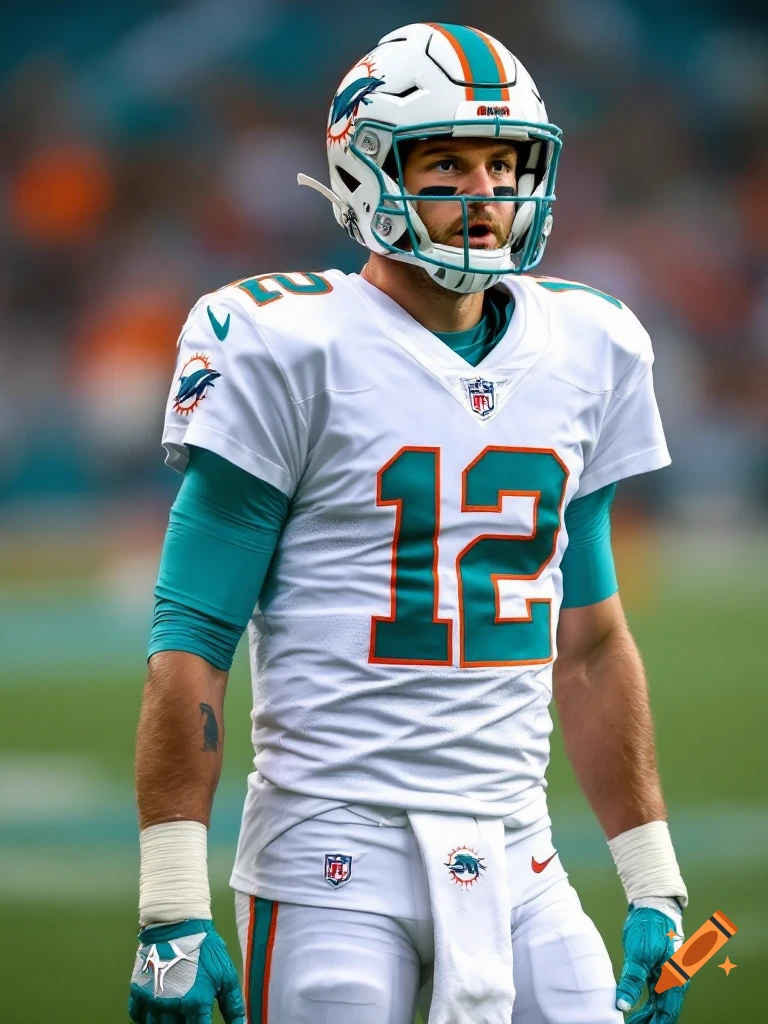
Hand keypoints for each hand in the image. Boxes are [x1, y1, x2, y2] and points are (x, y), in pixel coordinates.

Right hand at [129, 918, 244, 1023]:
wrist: (179, 921)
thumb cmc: (206, 947)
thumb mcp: (226, 973)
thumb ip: (233, 1004)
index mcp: (195, 1002)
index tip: (204, 1022)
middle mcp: (172, 1004)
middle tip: (191, 1014)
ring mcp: (152, 998)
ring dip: (167, 1023)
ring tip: (177, 1013)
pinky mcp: (138, 989)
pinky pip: (137, 1015)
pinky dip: (145, 1018)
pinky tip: (158, 1011)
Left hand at [616, 902, 688, 1021]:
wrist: (654, 905)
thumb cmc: (649, 927)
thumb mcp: (639, 953)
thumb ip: (632, 980)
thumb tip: (623, 1004)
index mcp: (674, 979)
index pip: (666, 1014)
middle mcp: (675, 981)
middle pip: (664, 1012)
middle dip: (649, 1023)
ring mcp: (668, 977)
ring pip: (659, 1005)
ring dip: (646, 1017)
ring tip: (630, 1023)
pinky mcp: (659, 971)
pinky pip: (654, 996)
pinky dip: (645, 1006)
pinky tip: (633, 1010)